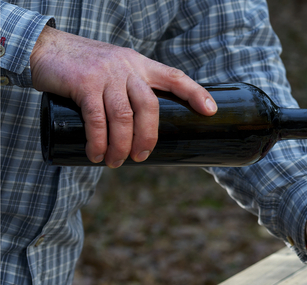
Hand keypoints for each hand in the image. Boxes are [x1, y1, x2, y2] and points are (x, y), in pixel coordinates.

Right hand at [29, 26, 215, 167]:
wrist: (43, 48)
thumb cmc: (83, 66)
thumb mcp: (114, 68)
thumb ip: (129, 88)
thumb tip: (142, 128)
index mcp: (139, 64)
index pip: (174, 77)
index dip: (195, 93)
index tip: (211, 111)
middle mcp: (126, 67)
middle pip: (149, 106)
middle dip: (149, 136)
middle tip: (142, 157)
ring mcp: (105, 75)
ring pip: (123, 116)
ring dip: (122, 145)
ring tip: (116, 162)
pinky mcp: (83, 83)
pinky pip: (96, 118)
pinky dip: (98, 141)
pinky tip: (96, 154)